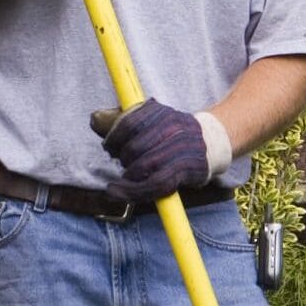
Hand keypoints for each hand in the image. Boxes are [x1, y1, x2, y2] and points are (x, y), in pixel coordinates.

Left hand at [90, 99, 231, 202]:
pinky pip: (155, 185)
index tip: (109, 147)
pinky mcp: (184, 171)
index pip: (130, 123)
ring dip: (127, 177)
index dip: (113, 137)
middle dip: (122, 158)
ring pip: (143, 168)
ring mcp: (179, 151)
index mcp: (161, 113)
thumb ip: (121, 119)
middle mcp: (172, 130)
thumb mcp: (151, 118)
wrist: (211, 142)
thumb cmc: (172, 132)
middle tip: (121, 162)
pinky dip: (135, 192)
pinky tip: (122, 192)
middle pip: (134, 148)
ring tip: (123, 179)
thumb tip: (94, 119)